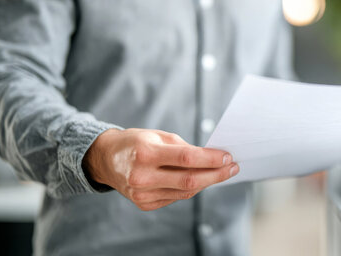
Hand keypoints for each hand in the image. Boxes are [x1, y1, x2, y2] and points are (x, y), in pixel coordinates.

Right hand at [83, 128, 238, 210]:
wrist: (106, 160)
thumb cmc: (136, 143)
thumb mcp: (157, 136)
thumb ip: (183, 148)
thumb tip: (212, 158)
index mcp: (145, 153)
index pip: (186, 159)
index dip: (211, 159)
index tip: (227, 156)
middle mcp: (142, 176)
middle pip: (189, 180)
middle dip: (216, 174)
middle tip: (233, 167)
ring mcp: (142, 194)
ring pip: (185, 192)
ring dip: (207, 182)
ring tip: (222, 172)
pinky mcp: (144, 204)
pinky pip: (175, 197)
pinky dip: (191, 189)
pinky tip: (201, 180)